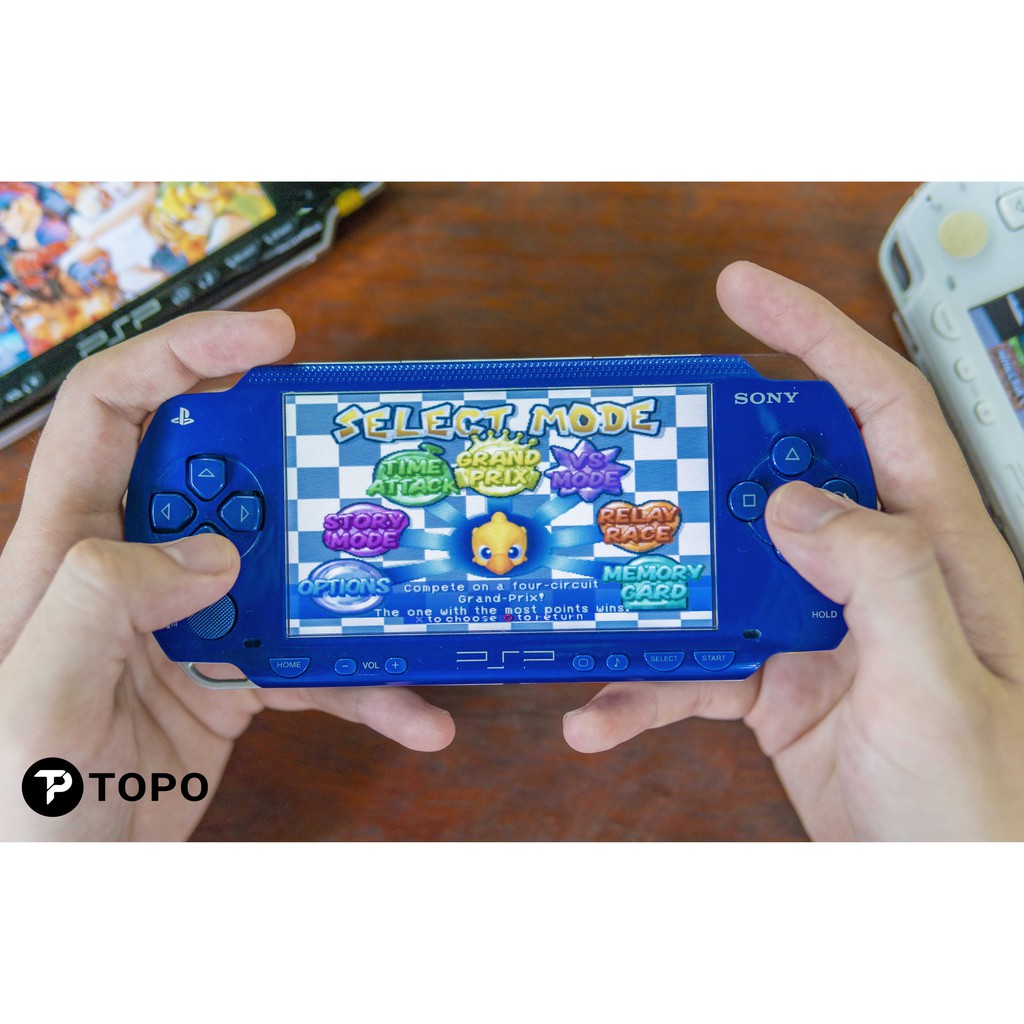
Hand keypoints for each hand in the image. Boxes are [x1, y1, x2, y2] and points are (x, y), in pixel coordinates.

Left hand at [0, 311, 453, 840]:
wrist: (60, 893)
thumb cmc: (12, 806)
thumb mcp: (37, 702)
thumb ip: (103, 601)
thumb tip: (213, 552)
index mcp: (68, 548)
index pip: (115, 411)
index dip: (187, 354)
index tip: (272, 339)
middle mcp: (135, 568)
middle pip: (225, 474)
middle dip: (298, 464)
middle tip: (369, 475)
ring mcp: (192, 620)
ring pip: (286, 566)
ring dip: (353, 584)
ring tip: (412, 601)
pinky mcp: (235, 675)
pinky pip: (312, 662)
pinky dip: (363, 686)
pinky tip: (409, 714)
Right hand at [563, 261, 1023, 839]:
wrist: (943, 896)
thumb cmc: (981, 809)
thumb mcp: (940, 689)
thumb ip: (881, 579)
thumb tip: (797, 504)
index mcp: (934, 550)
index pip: (878, 408)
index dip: (814, 336)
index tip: (743, 292)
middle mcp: (871, 573)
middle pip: (775, 476)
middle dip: (701, 457)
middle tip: (634, 451)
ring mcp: (816, 627)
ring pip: (718, 573)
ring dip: (652, 591)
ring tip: (593, 599)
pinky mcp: (775, 681)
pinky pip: (696, 664)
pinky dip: (646, 687)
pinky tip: (605, 712)